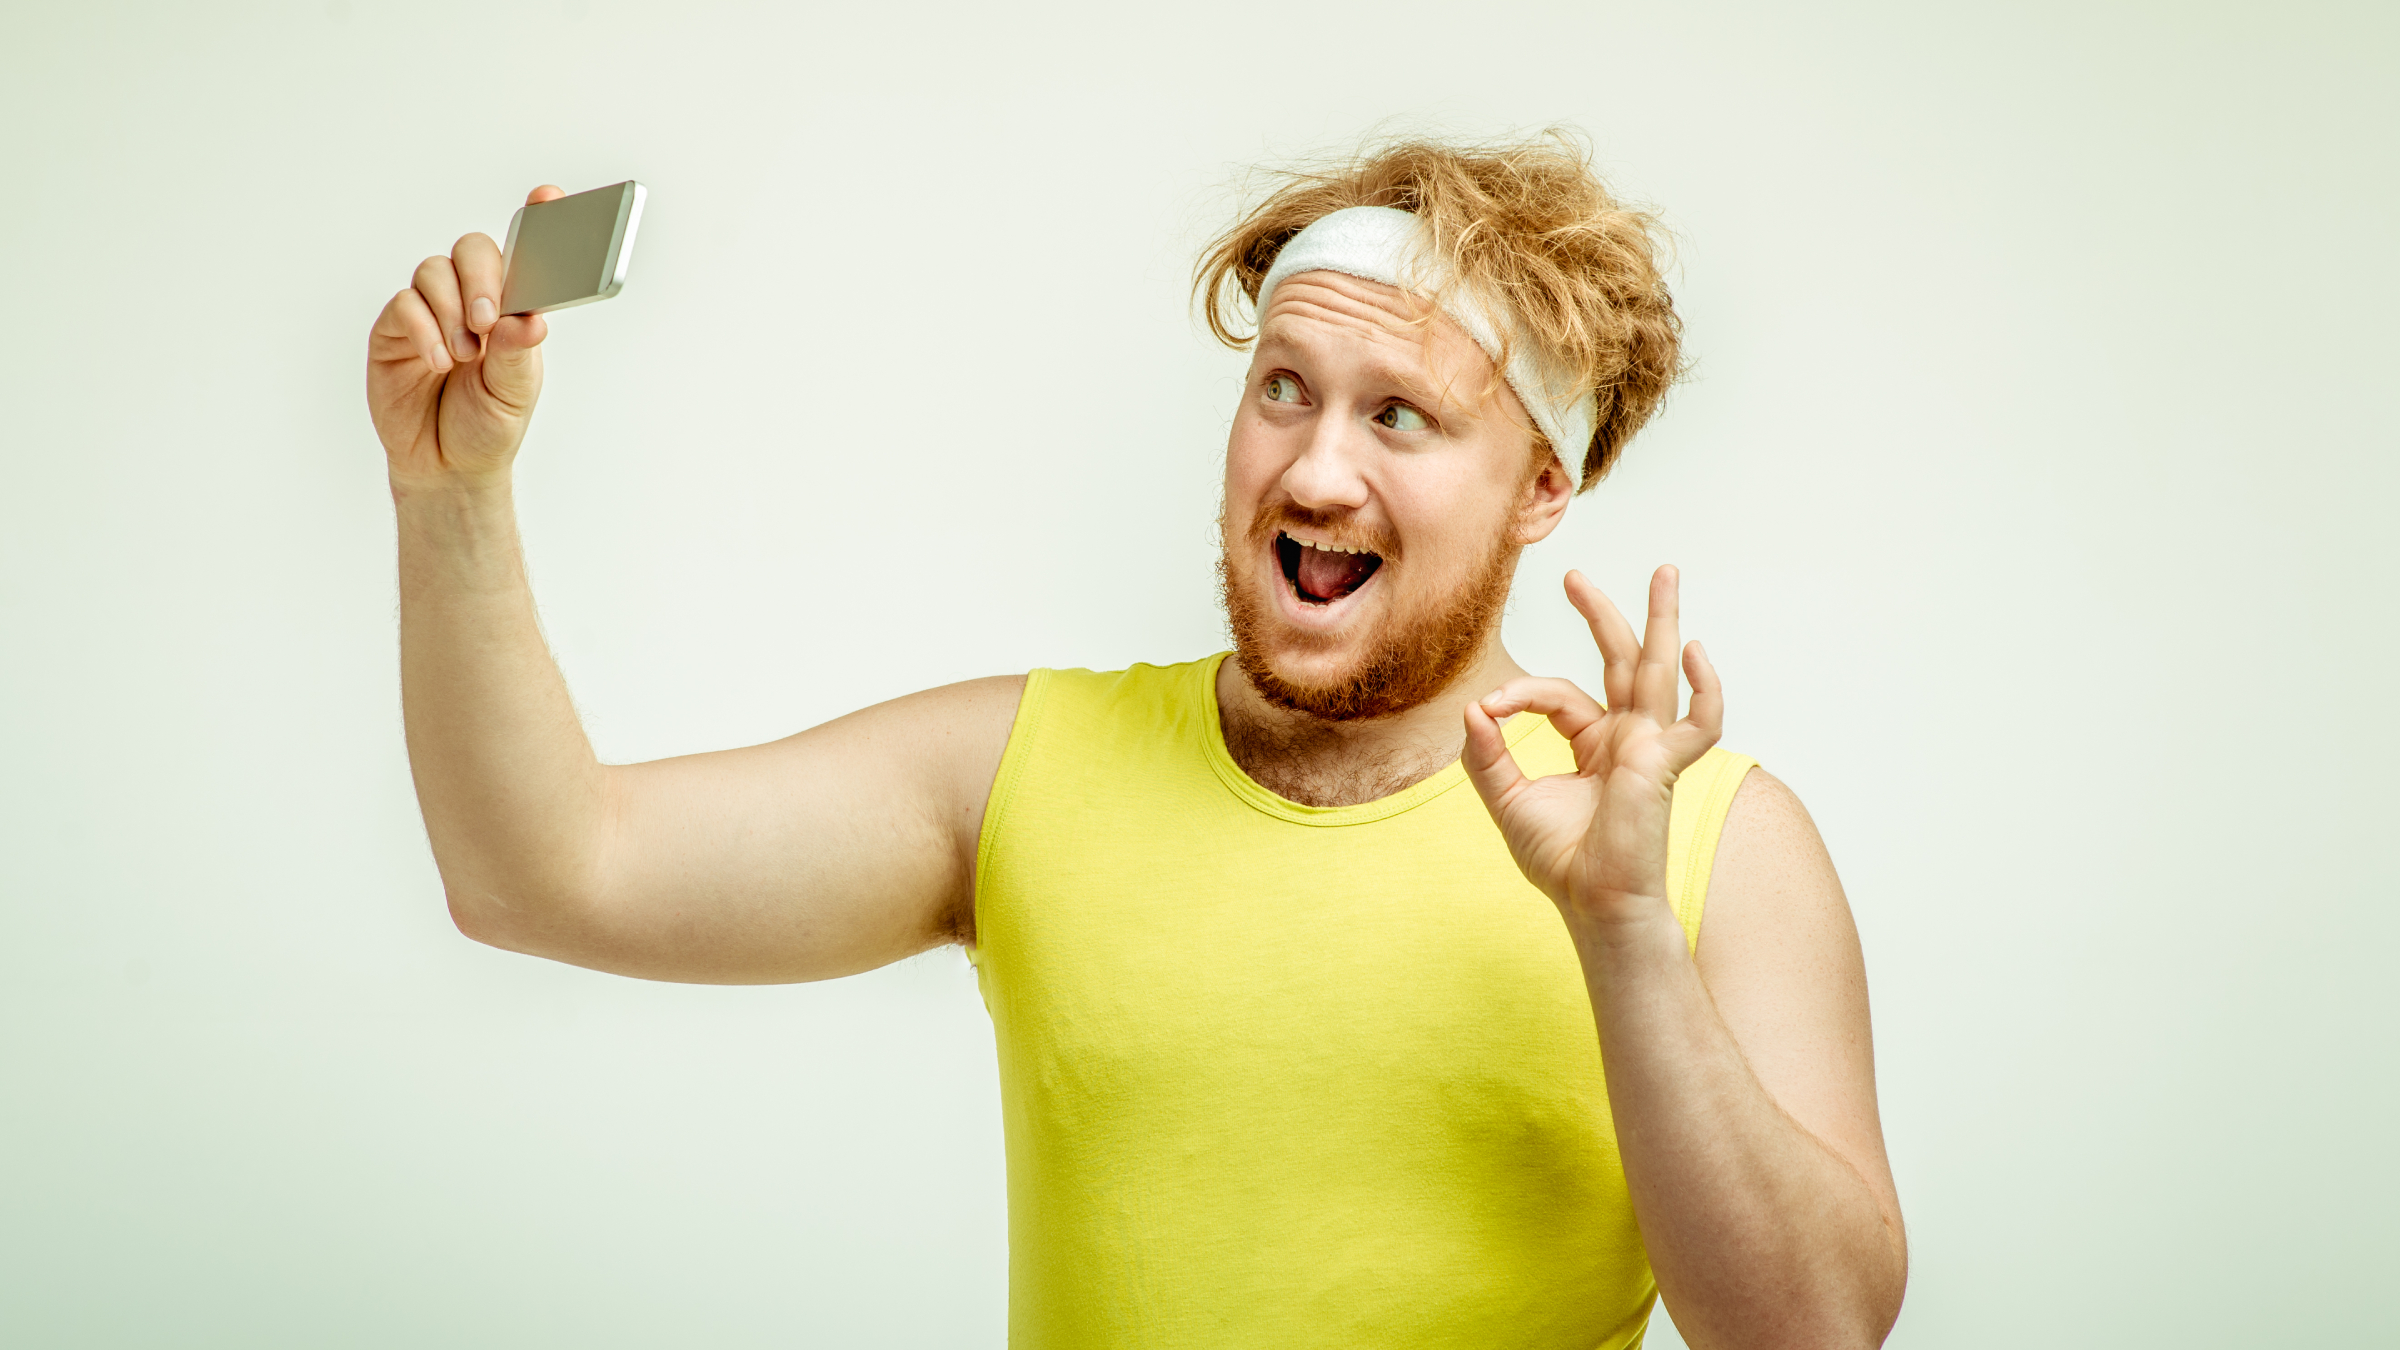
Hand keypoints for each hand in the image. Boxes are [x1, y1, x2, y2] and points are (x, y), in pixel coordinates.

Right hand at [366, 185, 563, 489]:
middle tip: (488, 319)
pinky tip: (440, 362)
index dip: (539, 219)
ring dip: (452, 311)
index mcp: (513, 306)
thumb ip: (517, 353)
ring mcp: (431, 309)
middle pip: (473, 250)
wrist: (447, 466)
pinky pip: (403, 305)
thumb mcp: (514, 393)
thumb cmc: (488, 423)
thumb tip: (529, 320)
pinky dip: (424, 330)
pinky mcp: (395, 329)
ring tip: (466, 356)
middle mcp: (471, 298)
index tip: (550, 196)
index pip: (526, 253)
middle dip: (483, 278)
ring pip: (434, 272)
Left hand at [1463, 566, 1722, 924]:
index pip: (1561, 694)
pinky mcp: (1664, 764)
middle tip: (1575, 576)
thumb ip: (1487, 755)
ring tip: (1665, 572)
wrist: (1593, 904)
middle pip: (1620, 661)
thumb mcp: (1507, 800)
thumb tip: (1472, 707)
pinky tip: (1693, 650)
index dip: (1522, 692)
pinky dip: (1706, 686)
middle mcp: (1626, 739)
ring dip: (1663, 620)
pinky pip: (1701, 721)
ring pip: (1659, 670)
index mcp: (1594, 744)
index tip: (1490, 708)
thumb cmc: (1561, 861)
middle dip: (1603, 614)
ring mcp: (1650, 747)